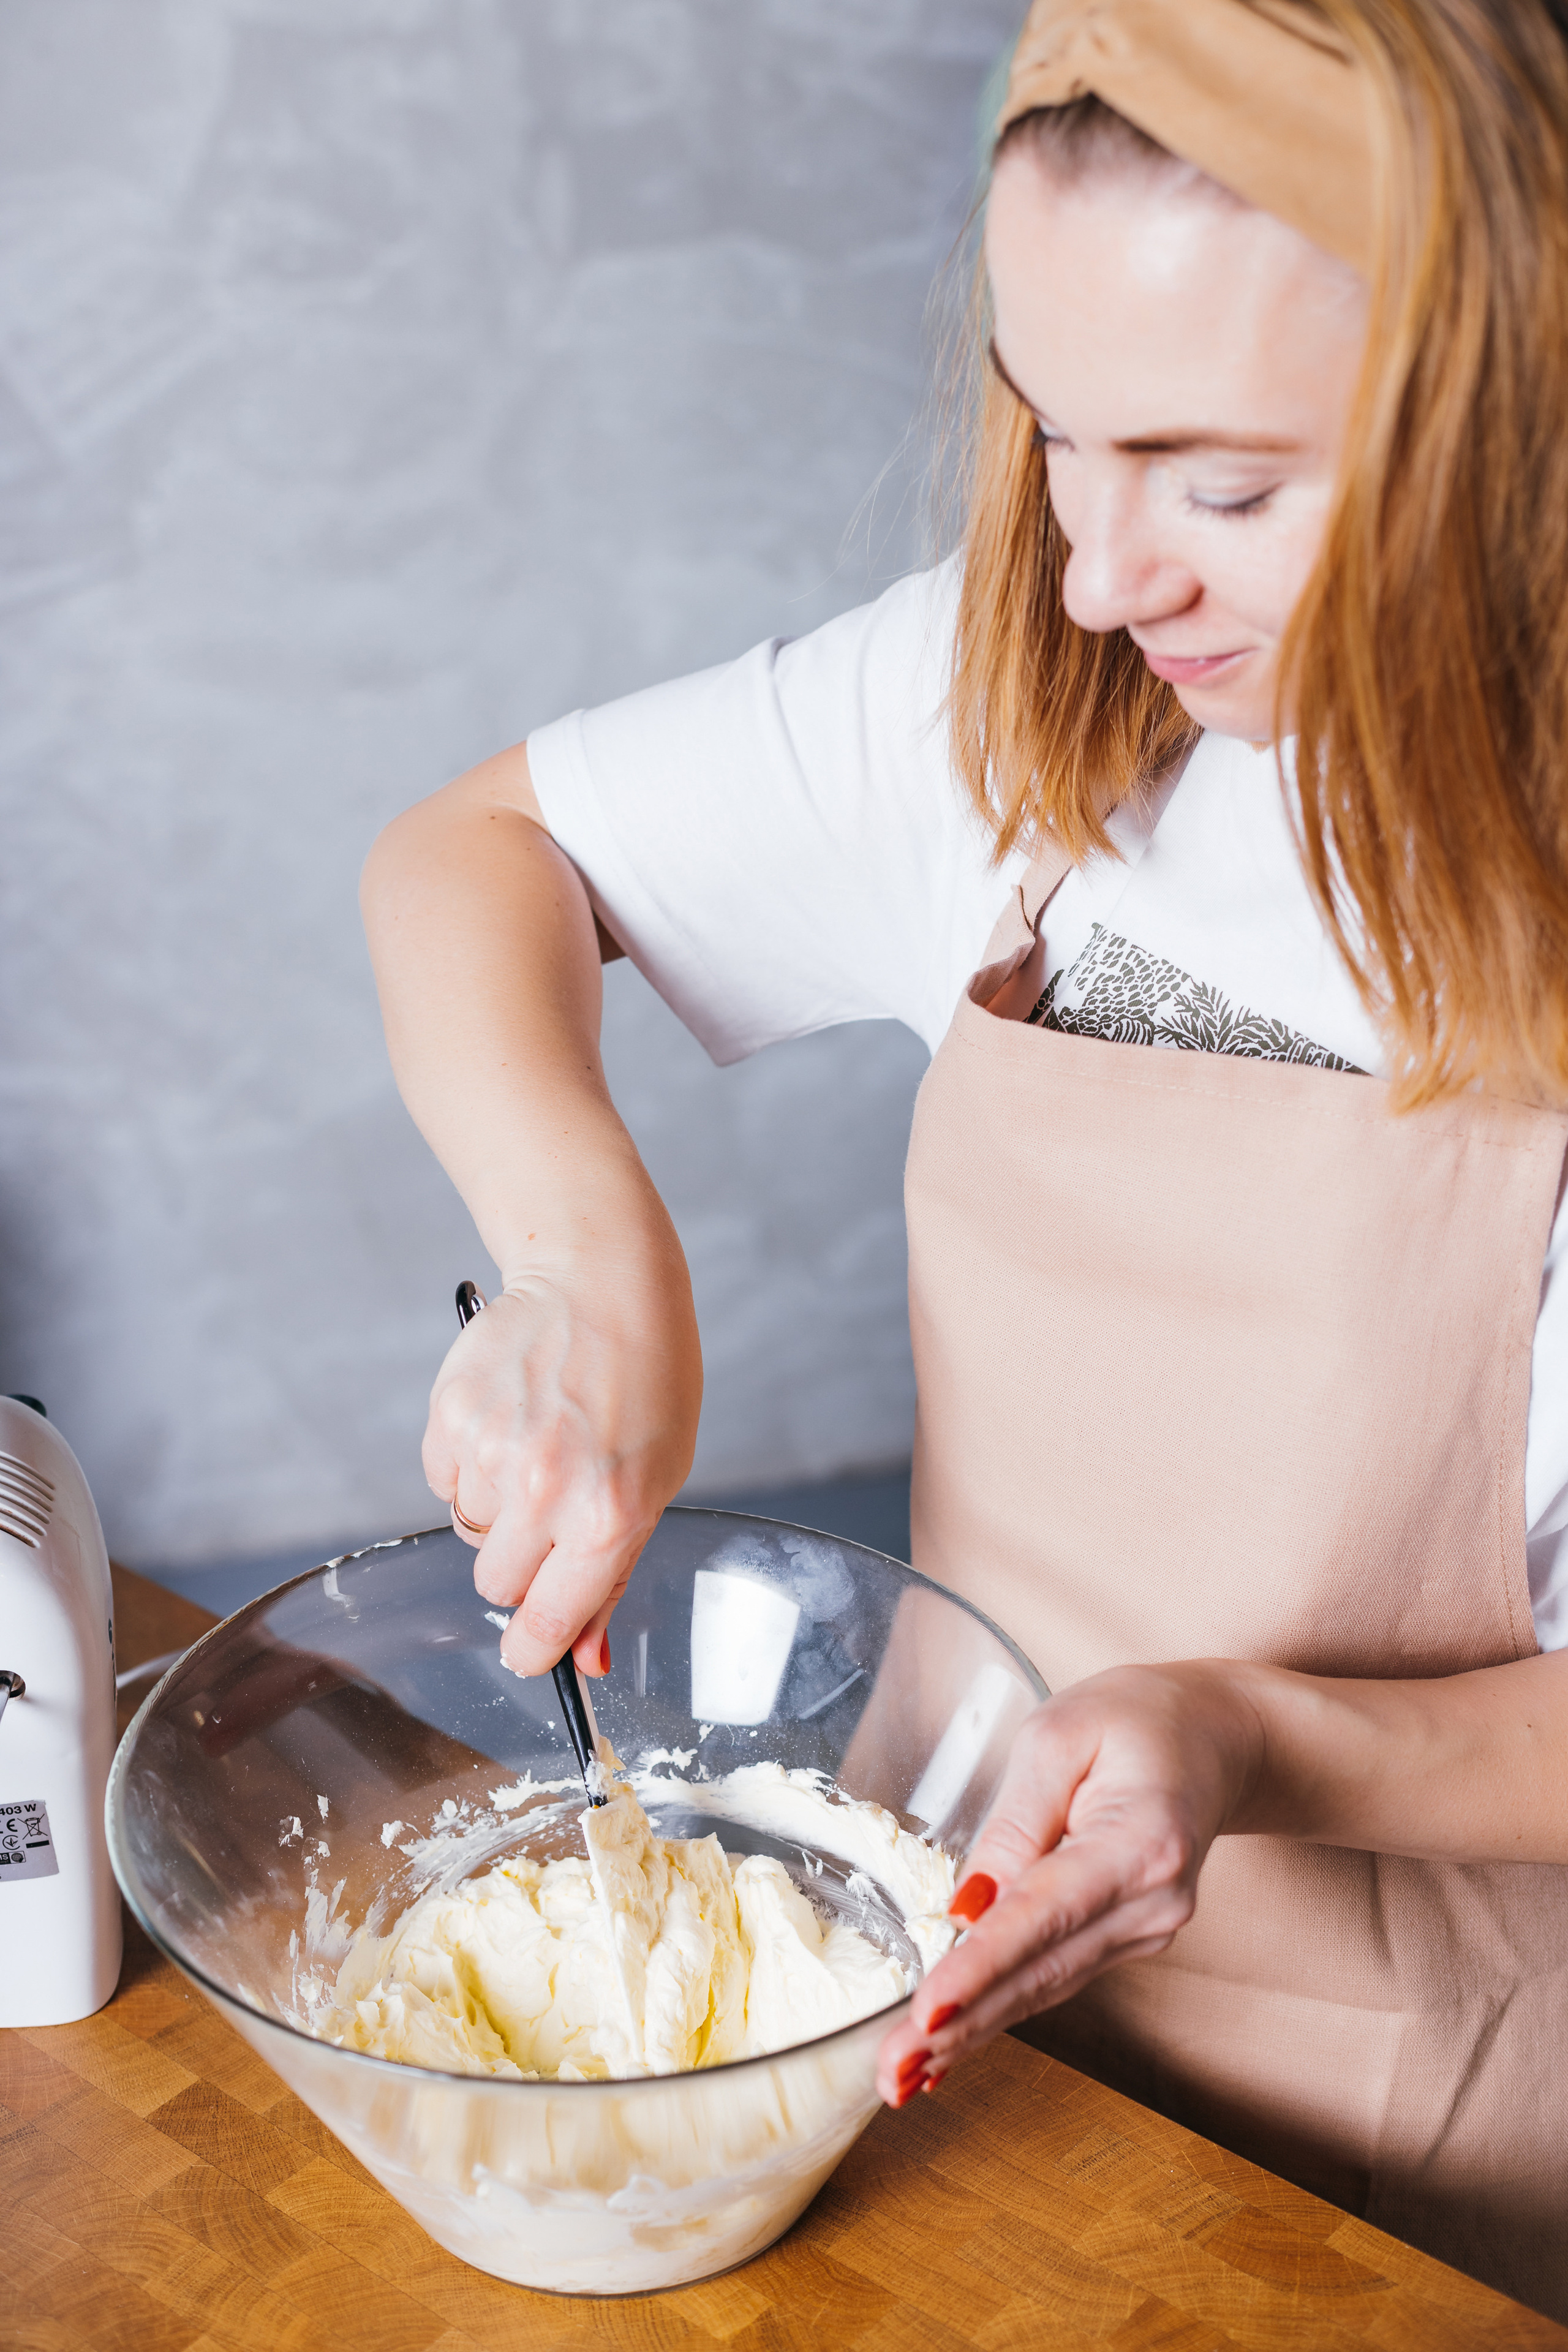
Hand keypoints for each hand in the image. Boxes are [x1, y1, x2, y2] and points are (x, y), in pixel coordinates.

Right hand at [424, 1216, 701, 1678]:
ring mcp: (492, 1451)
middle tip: (552, 1511)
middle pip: (496, 1584)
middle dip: (520, 1563)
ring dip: (496, 1505)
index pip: (547, 1622)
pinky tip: (509, 1420)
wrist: (600, 1283)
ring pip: (468, 1529)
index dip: (535, 1650)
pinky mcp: (451, 1415)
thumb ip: (612, 1575)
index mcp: (607, 1516)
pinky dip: (469, 1463)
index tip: (531, 1654)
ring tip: (538, 1445)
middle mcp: (546, 1490)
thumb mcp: (656, 1482)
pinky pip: (443, 1478)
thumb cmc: (646, 1382)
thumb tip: (584, 1661)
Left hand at [876, 1662, 1265, 2104]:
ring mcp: (1149, 1930)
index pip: (1044, 1916)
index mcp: (1141, 1843)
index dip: (982, 1967)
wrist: (1215, 1736)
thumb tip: (966, 1906)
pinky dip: (1002, 2009)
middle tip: (891, 2073)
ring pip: (1045, 1987)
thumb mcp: (1060, 1735)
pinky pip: (1057, 1976)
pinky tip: (953, 2044)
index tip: (929, 2011)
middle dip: (961, 2025)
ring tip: (903, 2072)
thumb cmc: (1136, 1719)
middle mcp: (1154, 1903)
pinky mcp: (1132, 1939)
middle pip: (1041, 1972)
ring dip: (973, 2031)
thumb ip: (1014, 1821)